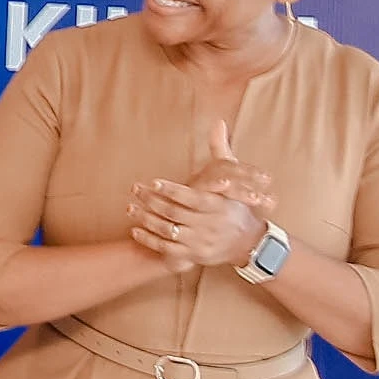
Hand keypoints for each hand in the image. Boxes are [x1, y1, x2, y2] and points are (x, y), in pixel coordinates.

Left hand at [129, 121, 268, 270]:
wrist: (248, 242)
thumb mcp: (234, 177)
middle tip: (134, 190)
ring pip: (167, 230)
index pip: (190, 197)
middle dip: (150, 201)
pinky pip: (167, 249)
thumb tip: (218, 122)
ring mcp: (200, 242)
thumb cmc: (236, 206)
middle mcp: (208, 225)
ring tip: (129, 208)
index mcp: (216, 205)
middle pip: (173, 212)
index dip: (170, 189)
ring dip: (145, 219)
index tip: (152, 181)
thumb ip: (221, 150)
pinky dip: (149, 240)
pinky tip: (134, 230)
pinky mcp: (193, 256)